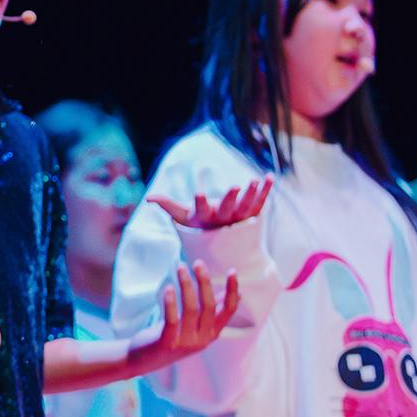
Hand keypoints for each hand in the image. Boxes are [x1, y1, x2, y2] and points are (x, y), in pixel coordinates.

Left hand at [133, 261, 240, 369]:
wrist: (143, 360)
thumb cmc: (171, 336)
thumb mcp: (194, 324)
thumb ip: (212, 309)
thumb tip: (238, 293)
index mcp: (212, 333)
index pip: (228, 311)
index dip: (232, 292)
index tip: (233, 271)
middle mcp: (203, 339)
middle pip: (208, 306)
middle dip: (204, 282)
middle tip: (198, 263)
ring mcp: (186, 343)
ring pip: (190, 310)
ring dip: (186, 285)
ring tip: (180, 266)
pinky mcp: (167, 343)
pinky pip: (171, 320)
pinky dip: (170, 303)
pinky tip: (168, 288)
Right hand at [148, 175, 272, 229]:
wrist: (222, 240)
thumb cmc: (199, 224)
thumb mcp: (182, 216)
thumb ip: (166, 205)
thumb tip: (147, 199)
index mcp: (206, 218)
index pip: (202, 210)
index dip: (200, 202)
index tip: (198, 193)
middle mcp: (224, 219)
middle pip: (228, 209)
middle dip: (231, 198)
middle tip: (235, 186)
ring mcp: (240, 217)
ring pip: (247, 205)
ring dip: (252, 193)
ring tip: (255, 180)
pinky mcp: (252, 213)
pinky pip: (261, 201)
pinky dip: (266, 191)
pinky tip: (269, 176)